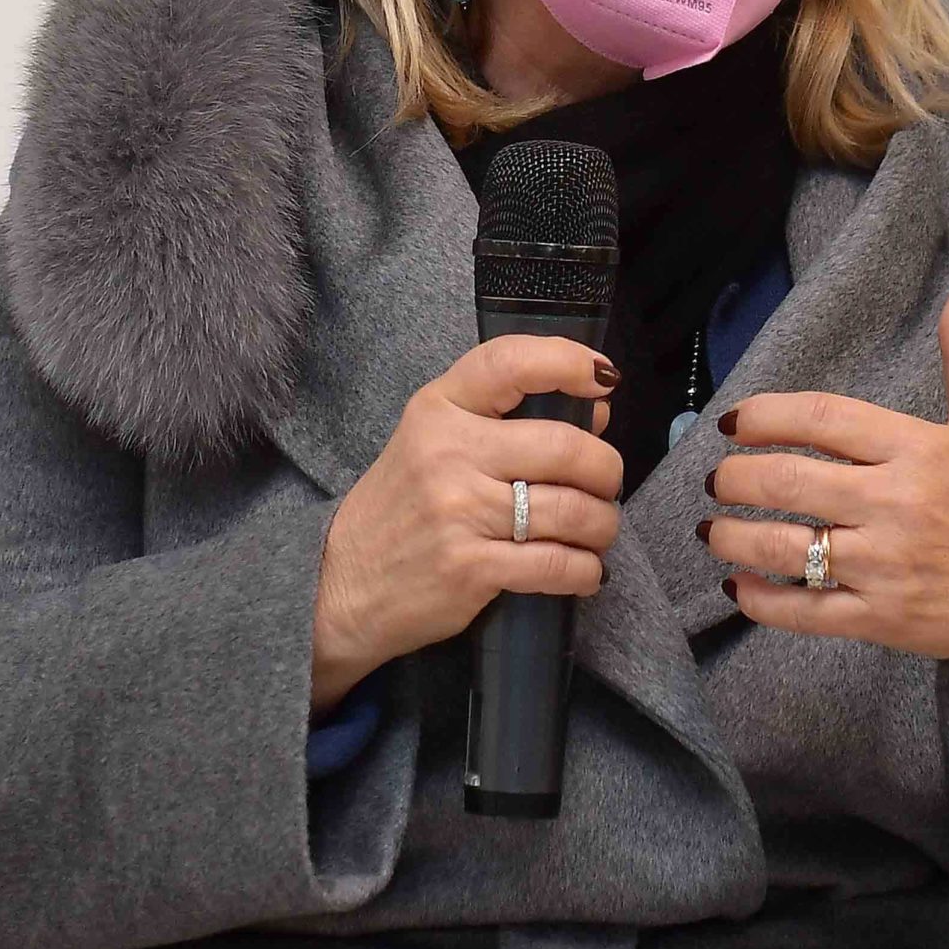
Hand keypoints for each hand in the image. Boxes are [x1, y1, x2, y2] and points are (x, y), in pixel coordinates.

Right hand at [312, 335, 624, 715]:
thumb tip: (597, 410)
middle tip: (605, 485)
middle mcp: (449, 454)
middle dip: (606, 469)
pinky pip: (557, 565)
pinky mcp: (470, 569)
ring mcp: (460, 513)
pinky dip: (585, 571)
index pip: (510, 363)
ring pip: (573, 511)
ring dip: (602, 525)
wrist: (341, 586)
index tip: (604, 378)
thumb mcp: (435, 444)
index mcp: (438, 410)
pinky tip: (583, 571)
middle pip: (565, 447)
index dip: (569, 361)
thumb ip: (508, 421)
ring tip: (597, 531)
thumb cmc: (402, 508)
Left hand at [700, 277, 948, 706]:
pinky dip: (760, 599)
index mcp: (918, 450)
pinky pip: (804, 610)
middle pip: (788, 480)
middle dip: (735, 477)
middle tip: (717, 477)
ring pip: (785, 547)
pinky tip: (737, 585)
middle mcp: (896, 504)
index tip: (734, 422)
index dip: (766, 416)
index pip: (822, 418)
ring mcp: (884, 566)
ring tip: (711, 528)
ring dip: (732, 535)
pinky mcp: (880, 618)